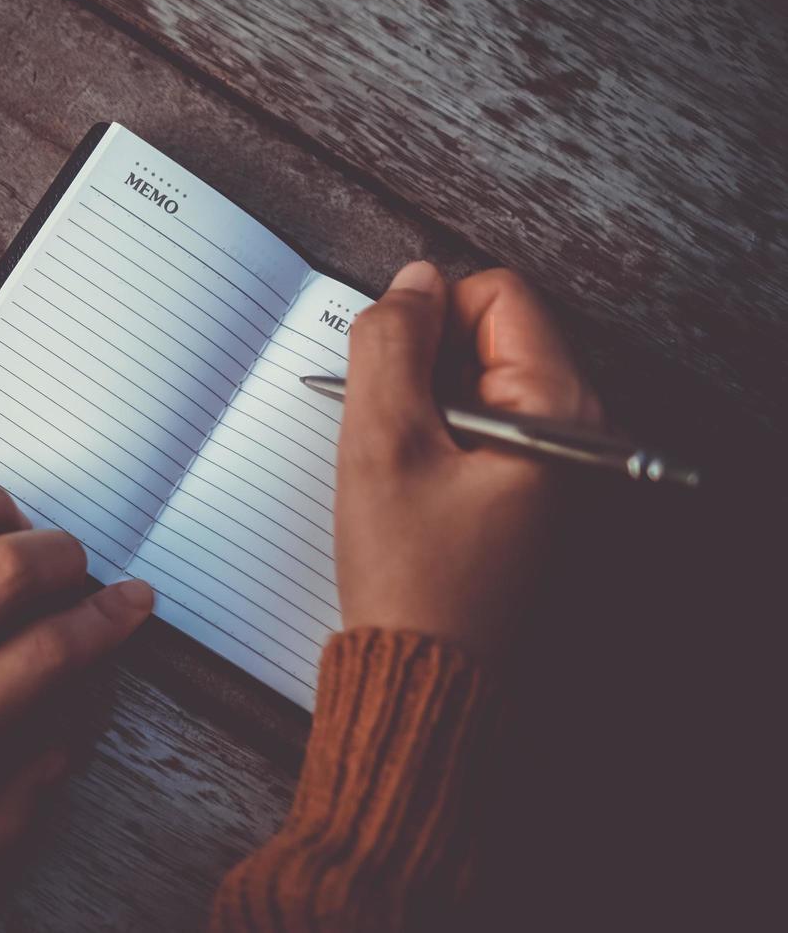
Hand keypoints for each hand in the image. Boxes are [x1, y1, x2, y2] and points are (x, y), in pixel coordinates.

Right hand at [335, 262, 601, 656]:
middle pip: (494, 338)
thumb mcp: (382, 444)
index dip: (429, 317)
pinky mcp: (534, 494)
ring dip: (426, 407)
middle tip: (391, 431)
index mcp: (559, 412)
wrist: (425, 680)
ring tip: (400, 469)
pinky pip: (483, 429)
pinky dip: (438, 441)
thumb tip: (411, 281)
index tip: (391, 374)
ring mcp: (560, 466)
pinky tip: (412, 490)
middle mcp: (578, 432)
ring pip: (480, 384)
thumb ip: (392, 344)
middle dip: (426, 366)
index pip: (498, 297)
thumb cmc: (410, 579)